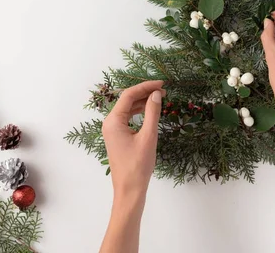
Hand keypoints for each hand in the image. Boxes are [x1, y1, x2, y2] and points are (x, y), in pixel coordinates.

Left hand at [102, 81, 165, 199]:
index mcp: (113, 121)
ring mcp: (112, 130)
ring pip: (128, 109)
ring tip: (160, 98)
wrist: (129, 190)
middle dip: (145, 93)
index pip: (129, 95)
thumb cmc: (138, 165)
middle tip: (164, 90)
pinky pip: (128, 118)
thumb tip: (156, 94)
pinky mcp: (118, 137)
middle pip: (127, 100)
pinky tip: (150, 111)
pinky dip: (139, 112)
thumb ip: (152, 113)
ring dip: (143, 102)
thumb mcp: (148, 137)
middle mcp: (109, 123)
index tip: (162, 84)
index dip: (146, 86)